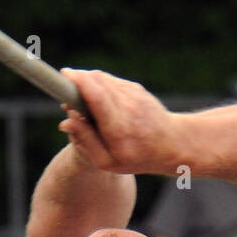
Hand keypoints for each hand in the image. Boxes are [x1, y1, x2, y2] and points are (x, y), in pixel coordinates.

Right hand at [57, 68, 177, 175]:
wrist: (172, 145)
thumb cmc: (137, 157)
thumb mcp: (107, 161)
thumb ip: (85, 141)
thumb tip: (67, 121)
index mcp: (118, 127)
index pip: (97, 96)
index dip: (79, 82)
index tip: (64, 74)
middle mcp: (127, 106)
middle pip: (96, 81)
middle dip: (77, 80)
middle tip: (66, 93)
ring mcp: (134, 94)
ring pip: (102, 78)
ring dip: (86, 82)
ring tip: (79, 99)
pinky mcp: (136, 88)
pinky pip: (110, 81)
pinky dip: (99, 86)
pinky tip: (97, 100)